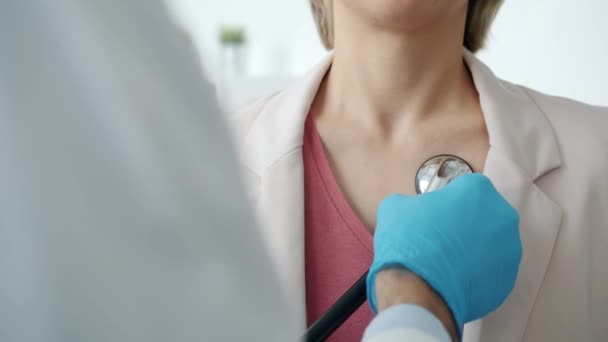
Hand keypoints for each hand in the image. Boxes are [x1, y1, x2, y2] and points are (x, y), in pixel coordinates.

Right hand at [367, 174, 521, 337]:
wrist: (418, 290)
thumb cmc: (409, 240)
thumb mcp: (396, 207)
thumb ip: (415, 201)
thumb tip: (417, 211)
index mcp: (478, 190)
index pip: (465, 187)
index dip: (448, 201)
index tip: (436, 214)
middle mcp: (503, 217)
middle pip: (483, 214)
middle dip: (466, 223)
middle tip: (442, 237)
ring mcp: (510, 251)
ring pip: (491, 244)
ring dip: (474, 248)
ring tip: (448, 261)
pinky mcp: (508, 281)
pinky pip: (491, 270)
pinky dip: (476, 272)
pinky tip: (455, 278)